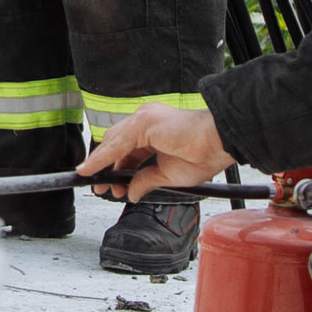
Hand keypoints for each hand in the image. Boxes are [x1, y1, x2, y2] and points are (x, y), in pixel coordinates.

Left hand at [80, 103, 229, 200]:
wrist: (219, 144)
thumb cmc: (205, 154)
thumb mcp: (168, 174)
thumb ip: (146, 180)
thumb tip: (132, 192)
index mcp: (155, 131)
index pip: (127, 149)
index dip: (116, 167)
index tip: (110, 184)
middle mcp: (147, 122)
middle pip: (117, 143)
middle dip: (106, 166)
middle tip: (100, 187)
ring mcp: (144, 119)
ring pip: (114, 141)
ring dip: (101, 163)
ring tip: (95, 182)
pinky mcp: (143, 122)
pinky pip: (117, 142)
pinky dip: (102, 157)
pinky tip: (92, 169)